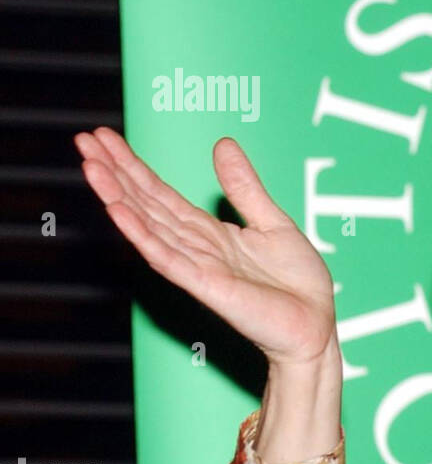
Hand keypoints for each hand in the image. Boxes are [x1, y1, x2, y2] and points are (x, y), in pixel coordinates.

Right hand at [74, 127, 337, 366]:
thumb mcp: (274, 222)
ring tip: (91, 167)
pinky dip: (143, 235)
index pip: (160, 194)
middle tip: (83, 141)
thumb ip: (244, 188)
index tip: (103, 137)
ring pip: (149, 227)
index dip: (133, 166)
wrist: (316, 325)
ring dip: (119, 197)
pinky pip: (169, 258)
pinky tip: (118, 212)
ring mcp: (198, 267)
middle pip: (146, 205)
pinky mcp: (208, 287)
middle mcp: (196, 248)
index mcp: (209, 233)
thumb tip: (222, 143)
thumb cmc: (297, 284)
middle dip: (115, 173)